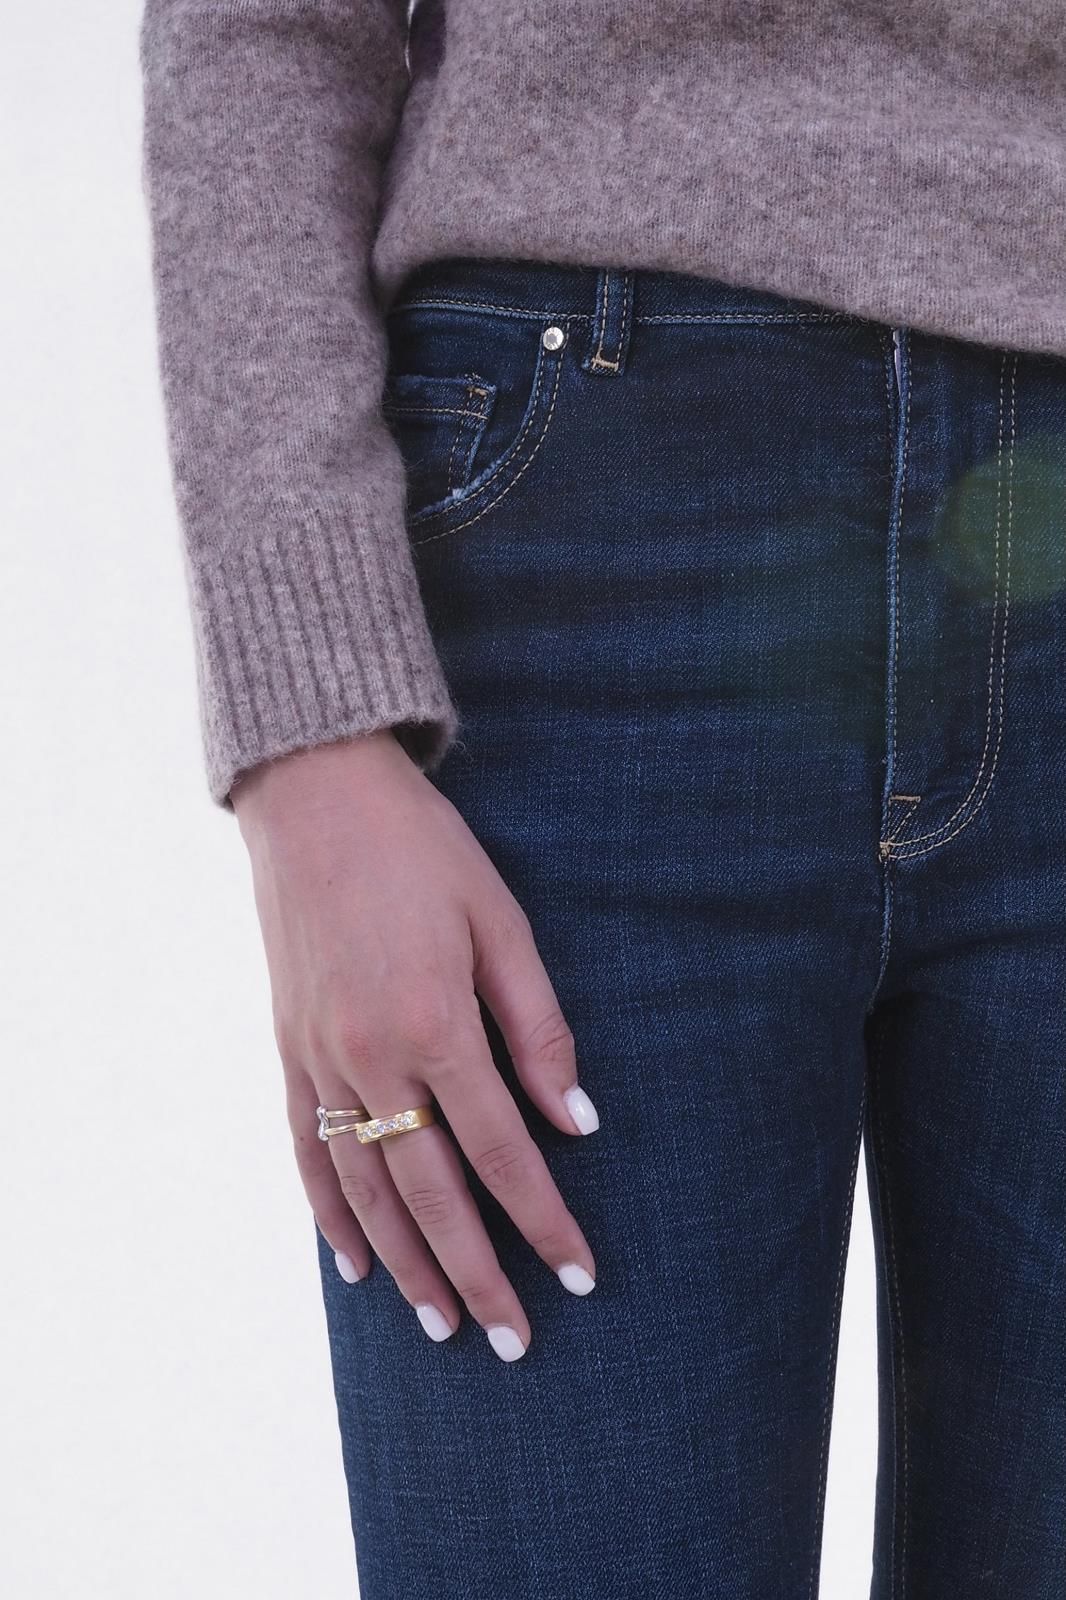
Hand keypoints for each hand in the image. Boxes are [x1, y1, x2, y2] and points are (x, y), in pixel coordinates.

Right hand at [232, 729, 598, 1360]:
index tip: (580, 1276)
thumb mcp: (501, 922)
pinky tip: (354, 1262)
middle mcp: (370, 1057)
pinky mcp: (287, 1048)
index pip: (502, 1152)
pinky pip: (306, 1150)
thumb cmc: (423, 852)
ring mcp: (319, 1058)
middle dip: (478, 1273)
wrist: (315, 797)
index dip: (544, 1220)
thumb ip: (539, 1028)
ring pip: (365, 1188)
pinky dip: (331, 1214)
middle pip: (431, 1193)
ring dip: (406, 1263)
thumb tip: (579, 1119)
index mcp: (434, 1024)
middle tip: (514, 1341)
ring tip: (442, 1325)